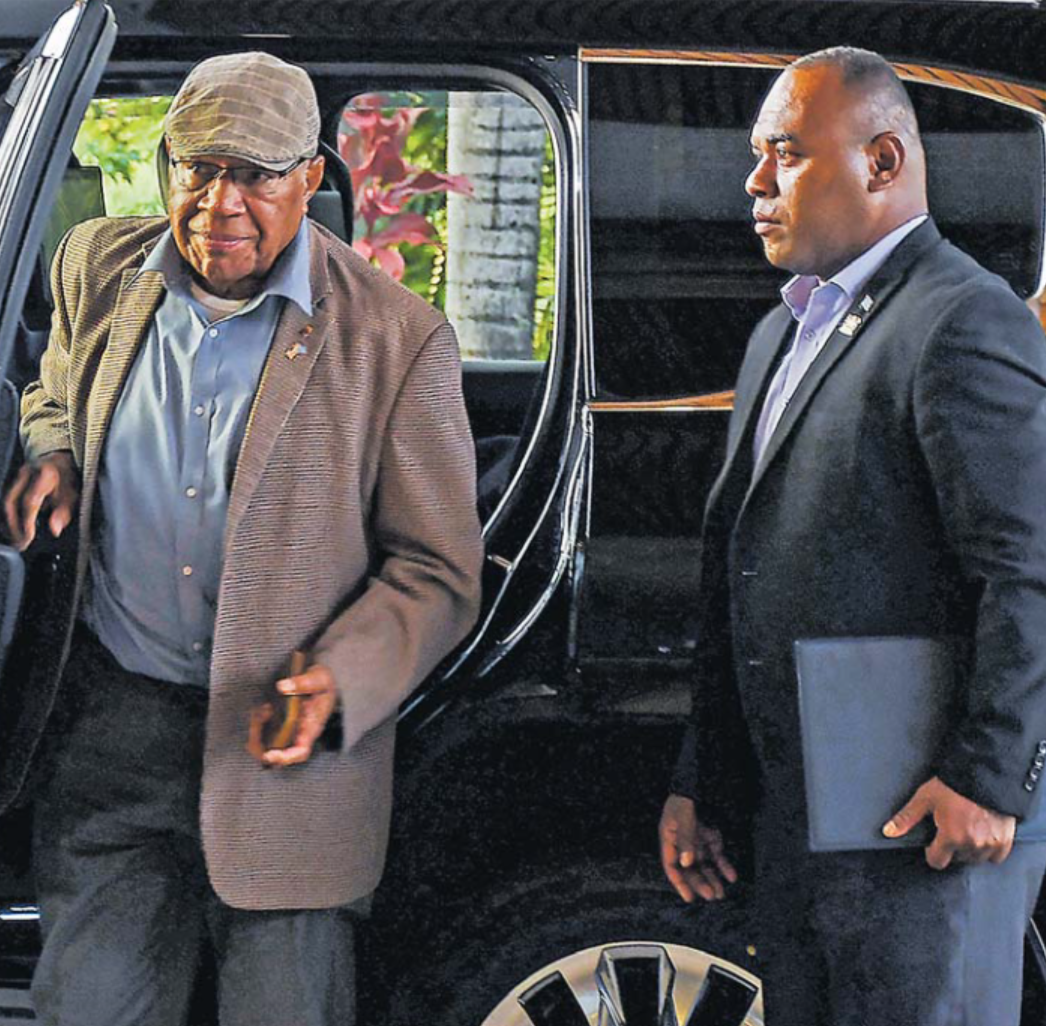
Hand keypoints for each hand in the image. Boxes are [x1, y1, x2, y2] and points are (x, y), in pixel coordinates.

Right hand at [3, 452, 78, 550]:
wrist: (61, 460)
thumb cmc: (68, 479)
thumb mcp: (73, 495)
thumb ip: (64, 512)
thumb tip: (55, 530)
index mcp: (45, 473)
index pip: (30, 501)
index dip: (27, 521)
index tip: (28, 537)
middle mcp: (27, 472)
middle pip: (12, 501)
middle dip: (14, 525)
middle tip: (20, 543)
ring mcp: (18, 475)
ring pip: (7, 501)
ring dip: (9, 522)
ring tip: (16, 539)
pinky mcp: (13, 480)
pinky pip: (8, 499)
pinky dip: (9, 515)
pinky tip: (13, 528)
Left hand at [246, 663, 338, 767]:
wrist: (321, 678)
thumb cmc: (323, 681)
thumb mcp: (319, 678)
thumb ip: (304, 683)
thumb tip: (283, 687)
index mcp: (311, 727)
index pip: (300, 751)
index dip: (285, 758)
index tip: (270, 754)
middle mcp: (299, 733)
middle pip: (278, 752)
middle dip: (261, 745)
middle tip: (258, 721)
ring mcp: (289, 729)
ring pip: (267, 743)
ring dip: (257, 732)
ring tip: (261, 711)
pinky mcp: (280, 722)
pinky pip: (264, 731)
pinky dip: (257, 723)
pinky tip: (260, 709)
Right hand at [659, 793, 738, 901]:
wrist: (699, 779)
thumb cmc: (686, 796)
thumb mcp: (683, 815)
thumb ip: (685, 837)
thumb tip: (686, 862)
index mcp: (669, 837)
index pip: (672, 865)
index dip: (679, 882)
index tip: (689, 897)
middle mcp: (682, 842)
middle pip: (689, 868)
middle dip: (699, 882)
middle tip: (711, 896)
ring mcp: (697, 839)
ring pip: (704, 864)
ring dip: (712, 878)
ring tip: (721, 893)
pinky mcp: (710, 836)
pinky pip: (717, 854)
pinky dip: (723, 865)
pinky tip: (731, 876)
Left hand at [883, 775, 1015, 868]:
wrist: (983, 774)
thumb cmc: (953, 785)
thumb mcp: (924, 799)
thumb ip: (907, 818)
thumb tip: (888, 832)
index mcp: (951, 837)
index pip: (937, 861)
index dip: (932, 851)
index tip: (933, 841)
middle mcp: (972, 844)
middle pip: (956, 859)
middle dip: (951, 847)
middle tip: (951, 827)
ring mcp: (990, 844)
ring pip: (975, 858)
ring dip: (969, 848)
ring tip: (966, 828)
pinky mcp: (1005, 841)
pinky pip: (995, 856)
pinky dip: (989, 848)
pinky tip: (982, 833)